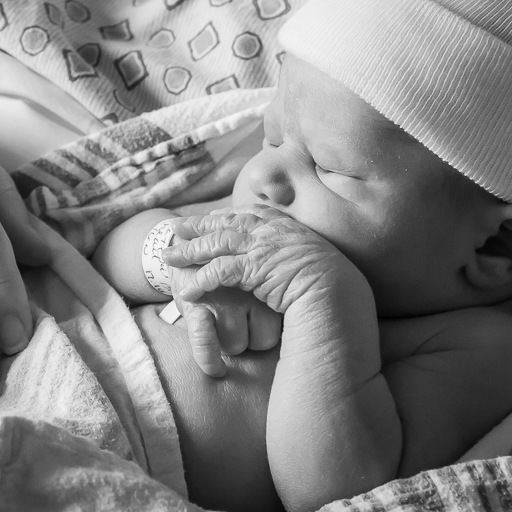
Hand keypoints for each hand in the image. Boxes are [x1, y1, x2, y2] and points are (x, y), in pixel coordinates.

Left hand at [163, 205, 364, 374]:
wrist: (342, 297)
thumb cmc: (332, 287)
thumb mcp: (312, 261)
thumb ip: (293, 254)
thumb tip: (282, 262)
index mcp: (287, 226)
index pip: (247, 213)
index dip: (222, 216)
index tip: (206, 219)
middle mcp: (273, 230)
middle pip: (226, 222)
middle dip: (197, 226)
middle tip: (174, 230)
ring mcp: (264, 246)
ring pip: (217, 243)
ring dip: (190, 251)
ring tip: (169, 259)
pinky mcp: (256, 267)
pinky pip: (220, 271)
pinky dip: (201, 280)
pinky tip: (188, 291)